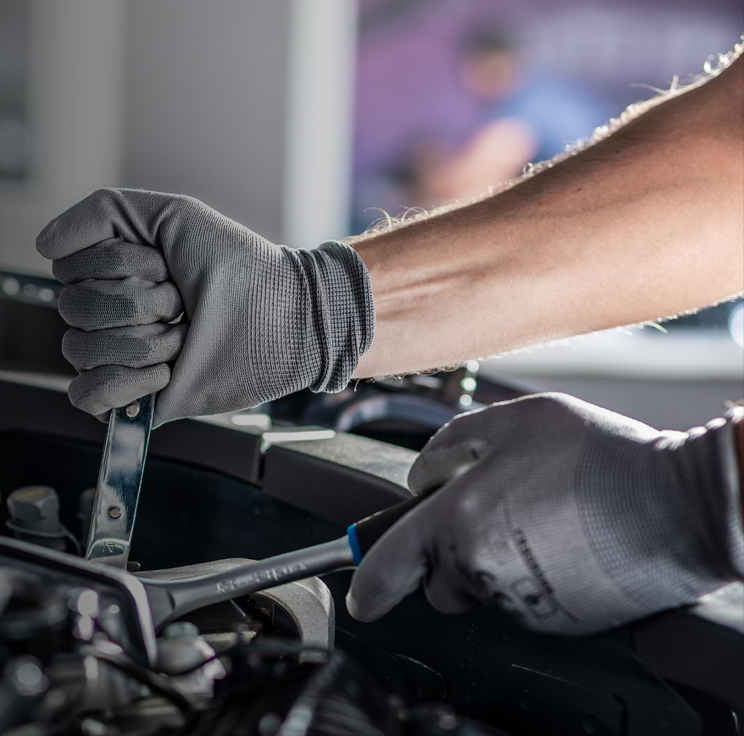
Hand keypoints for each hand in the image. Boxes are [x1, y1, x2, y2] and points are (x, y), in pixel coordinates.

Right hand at [36, 188, 374, 422]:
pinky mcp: (129, 399)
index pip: (68, 269)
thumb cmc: (237, 266)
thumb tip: (43, 246)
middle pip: (74, 309)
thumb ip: (101, 213)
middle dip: (137, 304)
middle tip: (181, 304)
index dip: (117, 263)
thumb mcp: (172, 216)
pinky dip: (123, 384)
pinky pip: (85, 396)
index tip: (164, 264)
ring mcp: (116, 357)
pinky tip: (163, 374)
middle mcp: (106, 313)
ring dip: (143, 343)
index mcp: (108, 272)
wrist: (284, 319)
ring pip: (79, 350)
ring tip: (182, 338)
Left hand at [346, 393, 743, 635]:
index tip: (360, 596)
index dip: (367, 582)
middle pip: (438, 581)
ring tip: (542, 523)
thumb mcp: (515, 420)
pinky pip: (524, 603)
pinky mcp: (556, 620)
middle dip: (449, 556)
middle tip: (497, 514)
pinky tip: (565, 545)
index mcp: (458, 519)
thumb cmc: (601, 458)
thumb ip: (451, 444)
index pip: (388, 564)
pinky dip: (533, 580)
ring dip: (494, 564)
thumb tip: (422, 474)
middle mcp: (481, 567)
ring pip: (482, 591)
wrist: (680, 505)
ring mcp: (520, 600)